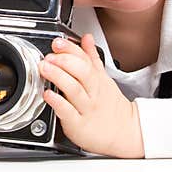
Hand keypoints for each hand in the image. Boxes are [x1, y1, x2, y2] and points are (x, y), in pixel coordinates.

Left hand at [40, 34, 143, 157]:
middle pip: (81, 72)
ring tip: (45, 68)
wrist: (126, 133)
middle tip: (49, 55)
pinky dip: (58, 103)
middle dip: (64, 60)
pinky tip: (48, 95)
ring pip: (74, 90)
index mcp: (97, 79)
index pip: (85, 59)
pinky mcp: (79, 125)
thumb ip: (91, 57)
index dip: (71, 49)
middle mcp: (92, 92)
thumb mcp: (103, 79)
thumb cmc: (110, 106)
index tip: (58, 42)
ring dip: (58, 76)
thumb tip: (86, 38)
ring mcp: (86, 108)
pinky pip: (68, 113)